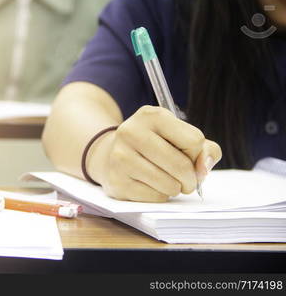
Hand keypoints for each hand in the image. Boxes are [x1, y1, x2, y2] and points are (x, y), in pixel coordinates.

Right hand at [89, 106, 221, 202]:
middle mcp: (131, 132)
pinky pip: (154, 197)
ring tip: (167, 181)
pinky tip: (150, 185)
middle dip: (191, 178)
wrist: (111, 154)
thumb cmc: (153, 145)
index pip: (194, 140)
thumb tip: (203, 169)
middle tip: (187, 180)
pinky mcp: (117, 181)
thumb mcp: (177, 135)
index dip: (197, 154)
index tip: (188, 157)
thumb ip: (203, 148)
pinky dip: (159, 196)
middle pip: (181, 165)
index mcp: (151, 115)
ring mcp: (120, 157)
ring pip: (169, 185)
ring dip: (175, 188)